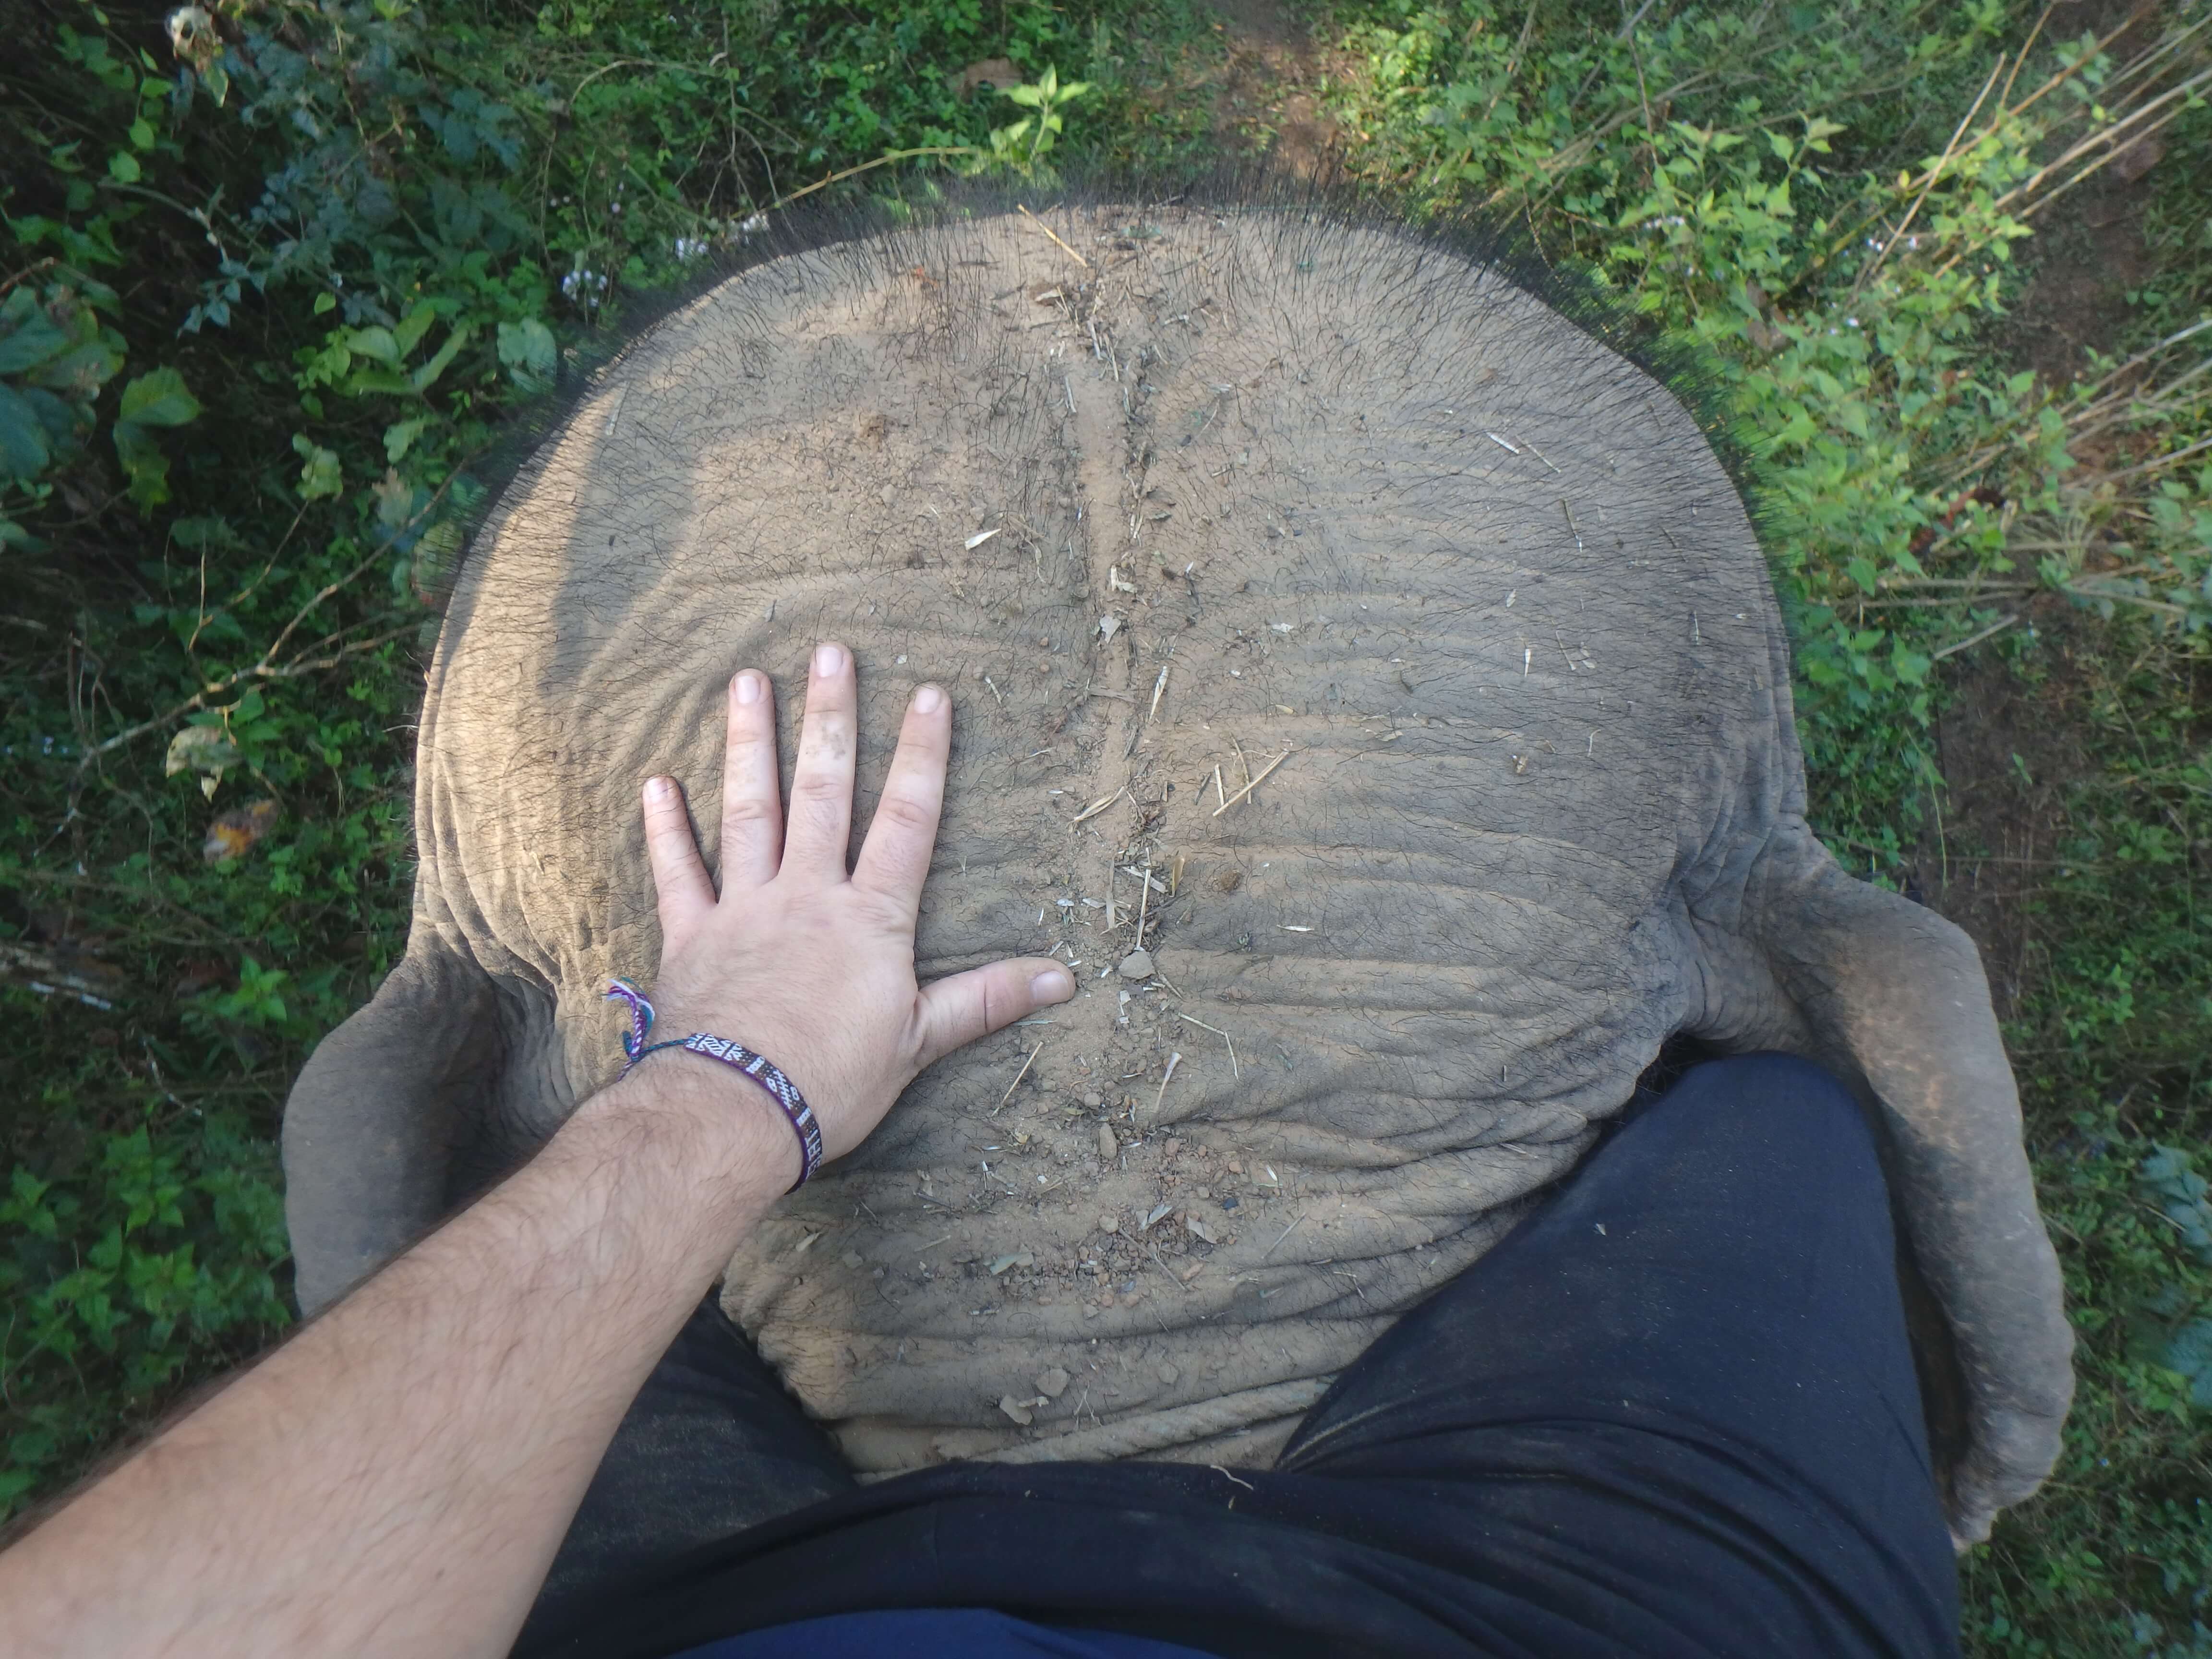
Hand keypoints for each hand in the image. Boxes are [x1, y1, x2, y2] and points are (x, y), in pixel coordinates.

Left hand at [636, 641, 1074, 1172]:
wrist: (737, 1112)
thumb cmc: (834, 1082)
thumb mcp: (923, 1041)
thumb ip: (987, 999)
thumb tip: (1063, 978)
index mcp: (871, 918)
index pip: (908, 820)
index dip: (924, 756)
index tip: (931, 694)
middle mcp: (808, 895)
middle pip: (825, 791)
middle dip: (832, 719)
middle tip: (830, 653)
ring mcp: (746, 909)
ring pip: (751, 810)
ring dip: (751, 743)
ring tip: (748, 681)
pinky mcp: (692, 937)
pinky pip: (677, 873)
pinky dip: (665, 829)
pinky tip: (657, 783)